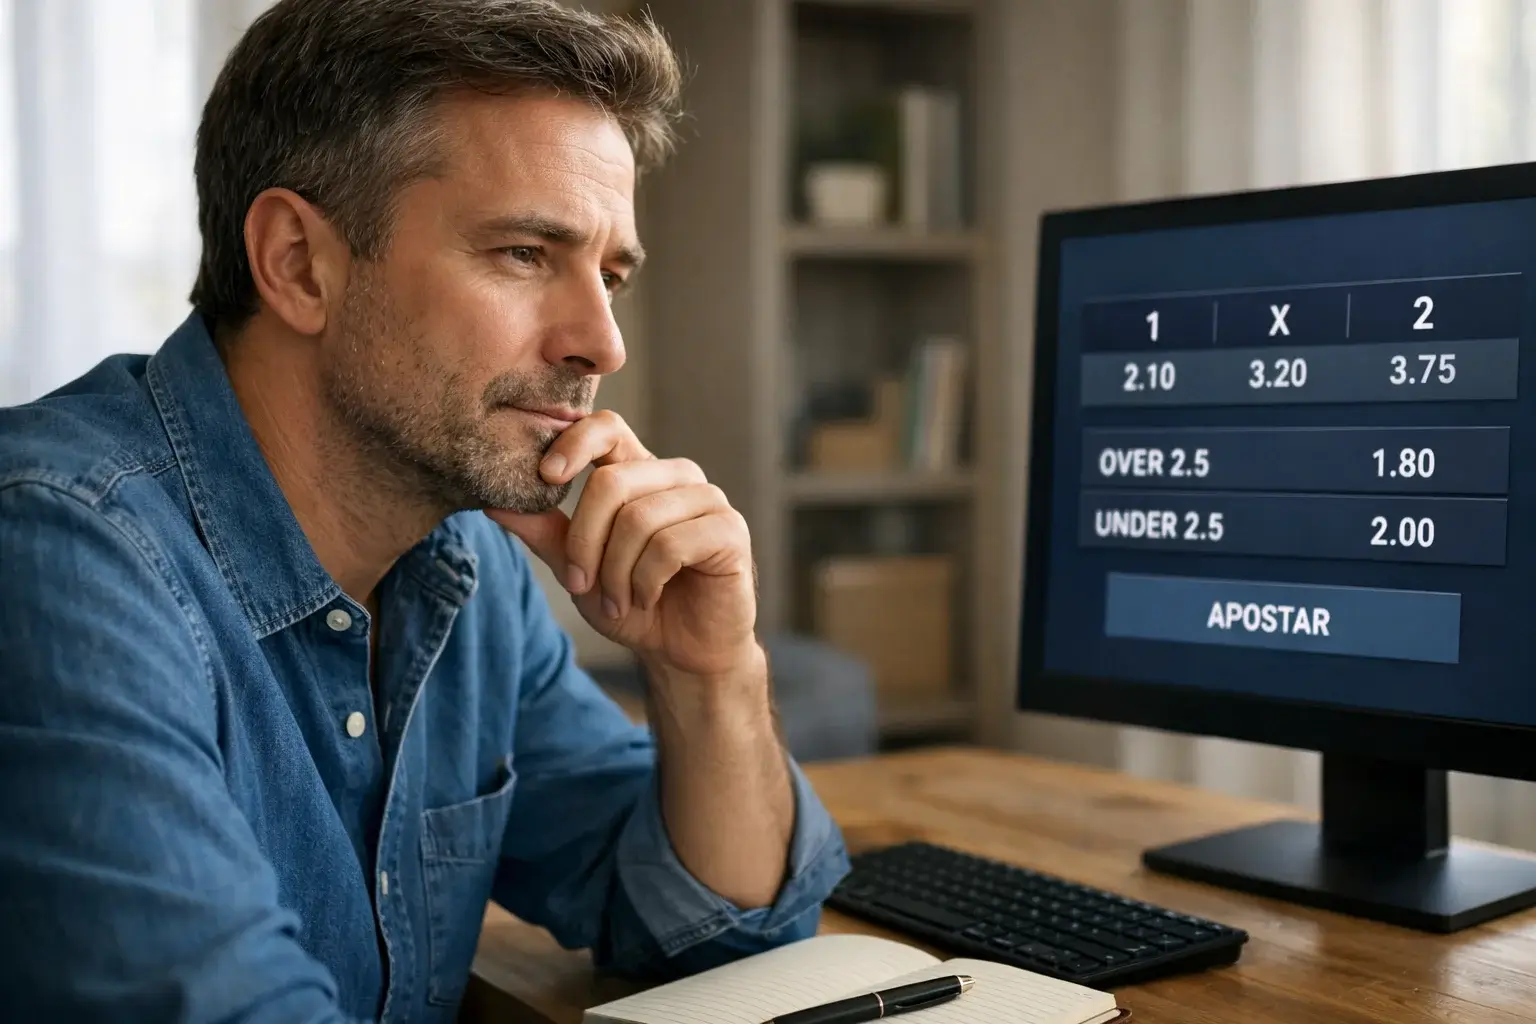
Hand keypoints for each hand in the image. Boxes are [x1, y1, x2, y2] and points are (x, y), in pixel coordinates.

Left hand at [485, 411, 758, 677]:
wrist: (682, 652)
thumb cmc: (633, 604)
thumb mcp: (576, 567)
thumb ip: (543, 531)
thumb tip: (491, 501)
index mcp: (640, 472)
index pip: (608, 427)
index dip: (574, 442)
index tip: (545, 478)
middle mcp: (677, 477)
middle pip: (612, 482)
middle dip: (585, 542)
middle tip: (581, 585)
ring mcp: (708, 500)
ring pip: (639, 518)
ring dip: (616, 572)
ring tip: (619, 601)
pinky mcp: (729, 531)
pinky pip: (670, 545)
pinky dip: (646, 581)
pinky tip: (648, 598)